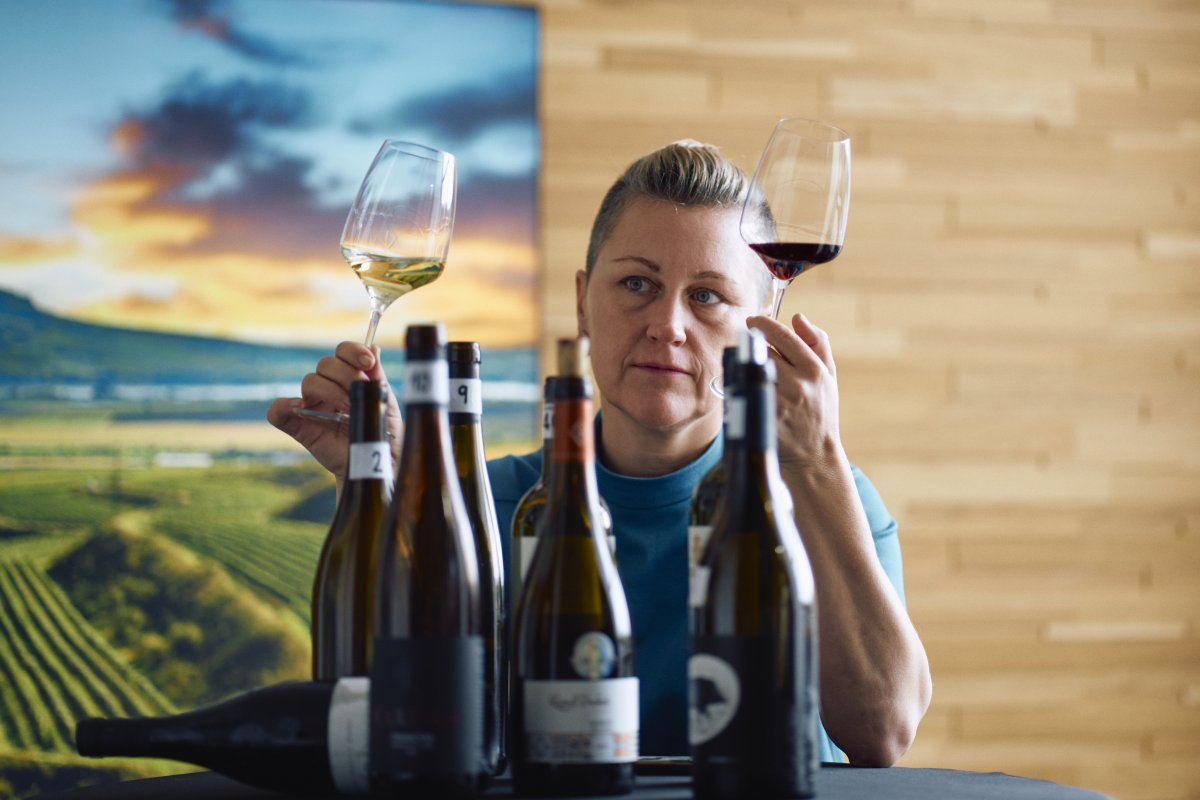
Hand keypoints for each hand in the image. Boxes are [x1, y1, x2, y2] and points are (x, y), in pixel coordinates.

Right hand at [266, 342, 402, 479]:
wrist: (378, 464)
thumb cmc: (383, 432)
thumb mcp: (384, 402)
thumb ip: (377, 376)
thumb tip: (373, 348)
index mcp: (350, 377)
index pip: (343, 352)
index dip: (353, 352)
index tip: (368, 363)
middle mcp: (330, 388)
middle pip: (325, 363)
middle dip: (346, 375)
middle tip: (360, 394)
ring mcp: (314, 407)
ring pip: (309, 382)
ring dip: (330, 392)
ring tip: (348, 410)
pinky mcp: (301, 427)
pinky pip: (278, 412)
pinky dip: (283, 407)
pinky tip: (300, 409)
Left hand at [745, 312, 842, 472]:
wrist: (814, 455)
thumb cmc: (820, 411)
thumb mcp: (828, 376)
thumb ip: (817, 343)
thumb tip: (798, 317)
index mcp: (814, 370)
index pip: (783, 337)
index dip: (764, 324)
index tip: (753, 320)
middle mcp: (797, 385)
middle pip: (763, 351)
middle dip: (752, 345)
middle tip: (747, 343)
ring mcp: (779, 403)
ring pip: (749, 370)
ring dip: (743, 364)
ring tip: (744, 366)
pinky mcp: (764, 419)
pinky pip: (743, 393)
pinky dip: (739, 385)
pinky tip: (742, 386)